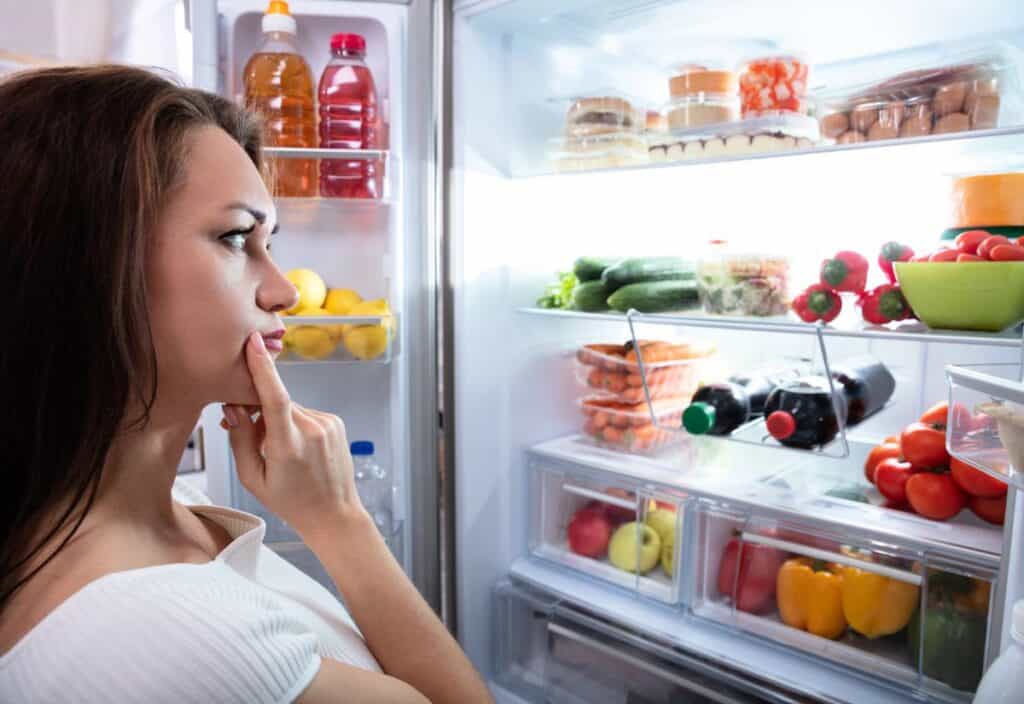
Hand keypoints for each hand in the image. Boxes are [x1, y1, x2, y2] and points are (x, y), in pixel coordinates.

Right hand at [219, 332, 363, 538]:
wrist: (333, 513)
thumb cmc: (290, 501)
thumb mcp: (253, 479)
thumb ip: (239, 440)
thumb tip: (233, 408)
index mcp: (289, 446)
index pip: (274, 397)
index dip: (262, 368)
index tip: (254, 343)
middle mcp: (312, 430)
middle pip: (276, 402)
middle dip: (258, 411)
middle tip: (249, 436)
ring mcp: (328, 424)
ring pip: (290, 408)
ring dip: (278, 420)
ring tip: (280, 452)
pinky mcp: (335, 422)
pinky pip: (305, 413)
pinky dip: (294, 423)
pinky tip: (298, 449)